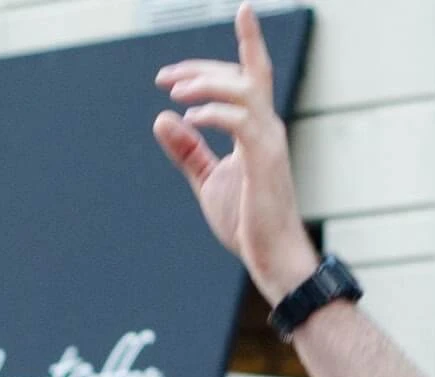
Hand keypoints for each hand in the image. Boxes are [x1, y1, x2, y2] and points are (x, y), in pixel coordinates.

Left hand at [154, 4, 319, 303]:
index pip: (243, 79)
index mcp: (255, 130)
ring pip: (243, 89)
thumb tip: (162, 119)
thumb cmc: (247, 223)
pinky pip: (240, 120)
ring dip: (207, 83)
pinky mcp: (263, 159)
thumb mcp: (208, 180)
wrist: (272, 257)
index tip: (176, 69)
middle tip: (164, 77)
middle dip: (201, 68)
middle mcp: (267, 127)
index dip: (217, 61)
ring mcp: (268, 141)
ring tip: (175, 92)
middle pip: (241, 75)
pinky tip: (190, 117)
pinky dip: (214, 112)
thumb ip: (187, 151)